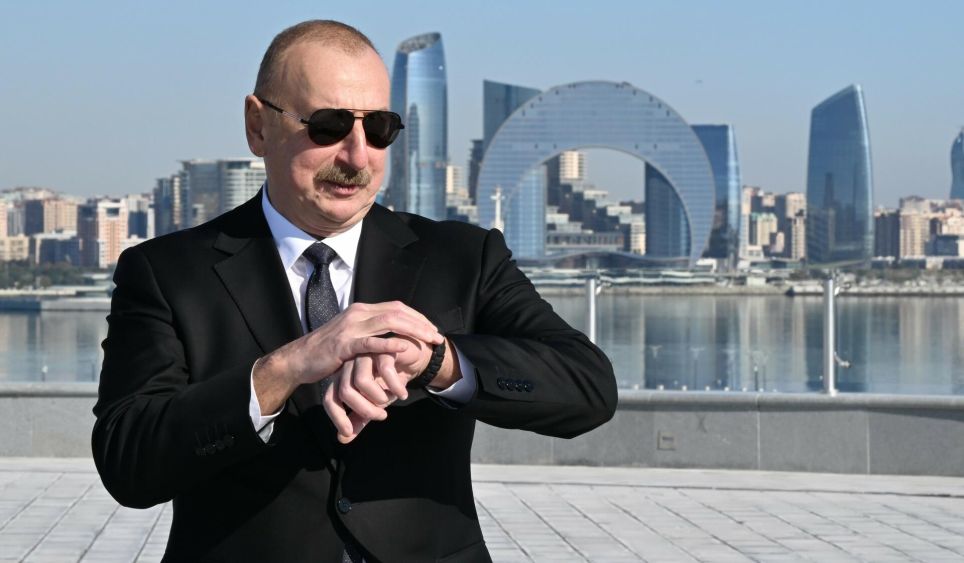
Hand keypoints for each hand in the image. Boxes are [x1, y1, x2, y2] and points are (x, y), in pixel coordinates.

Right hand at [252, 301, 442, 414]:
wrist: (300, 359)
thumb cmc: (329, 352)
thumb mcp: (353, 335)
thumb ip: (371, 331)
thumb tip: (393, 333)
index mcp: (362, 310)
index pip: (397, 307)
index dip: (418, 317)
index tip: (432, 329)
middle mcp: (358, 314)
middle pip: (397, 312)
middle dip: (421, 324)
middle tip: (437, 337)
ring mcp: (350, 327)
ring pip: (389, 322)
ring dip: (413, 331)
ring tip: (429, 342)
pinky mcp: (343, 345)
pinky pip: (370, 342)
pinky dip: (388, 344)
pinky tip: (404, 348)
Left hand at [323, 336, 434, 443]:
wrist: (410, 360)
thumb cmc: (388, 381)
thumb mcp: (373, 403)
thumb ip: (358, 418)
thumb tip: (342, 439)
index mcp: (342, 377)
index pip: (330, 399)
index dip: (337, 417)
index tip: (348, 432)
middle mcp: (350, 365)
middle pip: (345, 391)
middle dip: (364, 410)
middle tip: (381, 416)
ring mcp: (365, 355)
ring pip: (361, 381)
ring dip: (378, 398)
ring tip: (391, 401)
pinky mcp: (383, 349)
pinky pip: (385, 371)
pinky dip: (395, 387)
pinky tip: (402, 393)